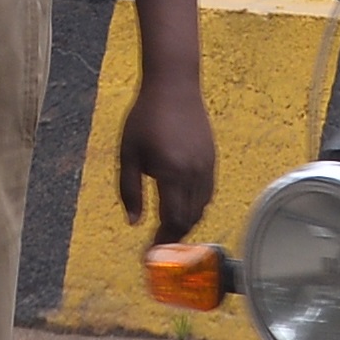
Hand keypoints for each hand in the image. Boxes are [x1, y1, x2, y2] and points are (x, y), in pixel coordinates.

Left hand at [118, 68, 217, 243]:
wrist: (173, 86)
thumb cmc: (145, 117)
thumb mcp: (128, 154)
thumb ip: (129, 191)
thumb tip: (133, 222)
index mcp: (171, 173)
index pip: (172, 219)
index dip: (163, 240)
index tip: (151, 253)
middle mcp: (194, 173)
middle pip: (190, 218)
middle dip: (174, 235)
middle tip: (159, 245)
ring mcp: (207, 166)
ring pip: (202, 207)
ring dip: (186, 222)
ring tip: (169, 228)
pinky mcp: (212, 159)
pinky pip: (208, 192)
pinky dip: (196, 206)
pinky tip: (182, 206)